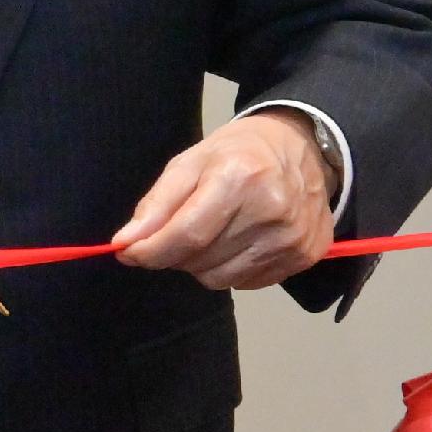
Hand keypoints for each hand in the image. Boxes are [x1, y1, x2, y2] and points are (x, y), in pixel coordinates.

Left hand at [117, 111, 333, 289]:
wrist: (300, 148)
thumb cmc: (237, 153)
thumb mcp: (189, 164)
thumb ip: (155, 205)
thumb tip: (125, 244)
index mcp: (239, 178)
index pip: (187, 235)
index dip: (151, 251)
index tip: (128, 253)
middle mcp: (271, 211)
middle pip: (201, 260)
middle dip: (175, 253)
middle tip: (181, 229)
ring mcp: (292, 237)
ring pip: (221, 279)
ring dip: (203, 264)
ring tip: (213, 233)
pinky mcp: (306, 255)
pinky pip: (247, 283)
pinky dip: (232, 268)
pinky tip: (240, 240)